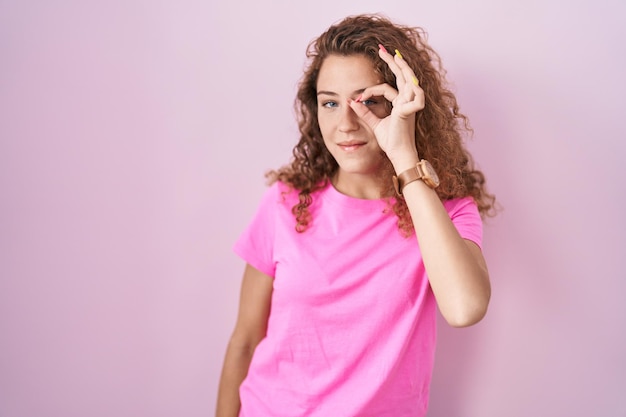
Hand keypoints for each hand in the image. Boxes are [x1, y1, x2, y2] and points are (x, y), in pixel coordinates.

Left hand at [348, 46, 424, 170]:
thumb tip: (352, 102)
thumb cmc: (391, 142)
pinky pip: (416, 97)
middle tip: (382, 49)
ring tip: (394, 55)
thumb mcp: (375, 124)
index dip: (370, 90)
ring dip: (403, 67)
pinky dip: (414, 90)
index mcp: (400, 104)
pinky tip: (408, 80)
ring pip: (409, 80)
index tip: (356, 97)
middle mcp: (407, 101)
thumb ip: (366, 112)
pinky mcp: (410, 112)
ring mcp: (410, 105)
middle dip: (393, 61)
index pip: (386, 88)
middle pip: (402, 76)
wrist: (399, 154)